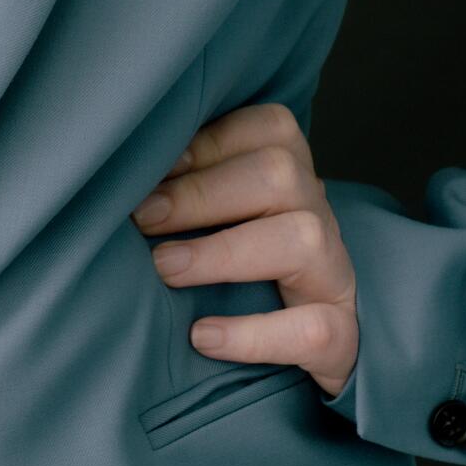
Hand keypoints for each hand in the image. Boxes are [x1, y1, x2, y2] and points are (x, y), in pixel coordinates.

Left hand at [130, 100, 357, 399]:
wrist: (309, 336)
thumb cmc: (244, 259)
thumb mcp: (223, 210)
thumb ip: (191, 181)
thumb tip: (124, 173)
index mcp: (295, 169)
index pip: (266, 129)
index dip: (204, 144)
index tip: (149, 167)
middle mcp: (320, 212)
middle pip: (279, 176)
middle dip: (201, 194)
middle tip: (142, 217)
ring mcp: (336, 273)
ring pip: (302, 239)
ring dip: (224, 252)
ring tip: (165, 268)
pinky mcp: (342, 334)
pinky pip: (312, 330)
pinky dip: (254, 333)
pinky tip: (202, 336)